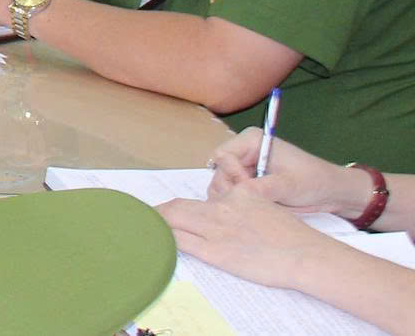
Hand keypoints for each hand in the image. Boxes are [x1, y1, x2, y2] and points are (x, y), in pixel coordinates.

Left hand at [161, 188, 345, 294]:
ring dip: (156, 225)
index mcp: (236, 194)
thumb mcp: (265, 206)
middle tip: (144, 220)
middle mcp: (222, 208)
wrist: (306, 254)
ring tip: (144, 231)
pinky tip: (156, 244)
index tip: (165, 212)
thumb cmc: (292, 237)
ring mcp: (217, 230)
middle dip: (157, 214)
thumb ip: (241, 204)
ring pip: (174, 221)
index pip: (197, 200)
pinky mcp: (217, 252)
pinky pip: (181, 243)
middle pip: (177, 207)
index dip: (177, 207)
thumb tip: (222, 208)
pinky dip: (165, 241)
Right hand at [206, 131, 374, 218]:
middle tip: (247, 205)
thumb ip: (262, 188)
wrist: (332, 193)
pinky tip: (251, 212)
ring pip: (222, 184)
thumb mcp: (288, 185)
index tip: (248, 191)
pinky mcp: (248, 183)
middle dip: (229, 190)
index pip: (223, 156)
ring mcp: (244, 168)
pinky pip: (232, 193)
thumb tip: (238, 195)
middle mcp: (243, 152)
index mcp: (251, 140)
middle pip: (219, 171)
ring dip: (233, 199)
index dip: (232, 175)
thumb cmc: (313, 181)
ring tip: (251, 210)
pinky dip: (238, 204)